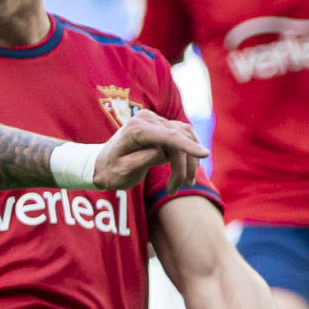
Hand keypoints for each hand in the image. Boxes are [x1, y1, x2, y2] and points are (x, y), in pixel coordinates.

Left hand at [91, 109, 208, 191]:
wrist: (103, 164)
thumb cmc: (110, 171)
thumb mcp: (123, 171)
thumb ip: (143, 160)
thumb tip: (164, 153)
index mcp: (135, 128)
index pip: (167, 136)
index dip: (187, 146)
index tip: (205, 154)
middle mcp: (147, 119)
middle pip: (178, 140)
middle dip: (183, 167)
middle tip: (175, 189)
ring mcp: (156, 121)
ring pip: (185, 138)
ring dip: (188, 163)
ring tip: (179, 185)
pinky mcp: (163, 127)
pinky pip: (183, 139)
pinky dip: (186, 156)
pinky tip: (182, 174)